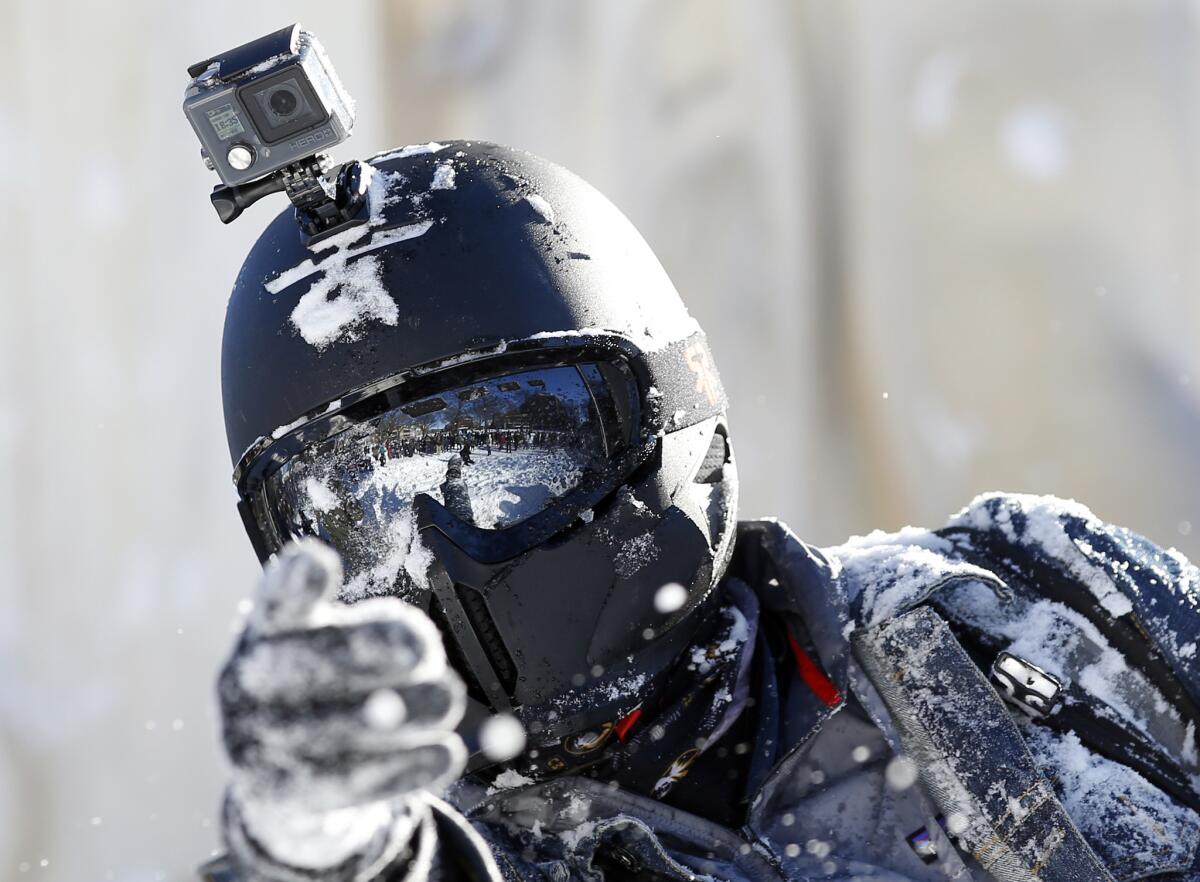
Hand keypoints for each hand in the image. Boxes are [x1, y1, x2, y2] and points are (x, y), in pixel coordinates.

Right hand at [218, 539, 465, 872]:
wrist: (289, 787)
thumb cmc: (330, 691)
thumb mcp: (344, 649)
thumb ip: (378, 637)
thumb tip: (420, 650)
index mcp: (265, 633)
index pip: (274, 603)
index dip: (293, 584)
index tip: (317, 562)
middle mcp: (246, 683)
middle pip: (299, 663)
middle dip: (364, 651)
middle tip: (423, 649)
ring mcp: (251, 743)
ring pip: (330, 727)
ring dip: (400, 714)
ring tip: (448, 700)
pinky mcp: (276, 798)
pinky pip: (344, 786)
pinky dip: (401, 769)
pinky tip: (443, 754)